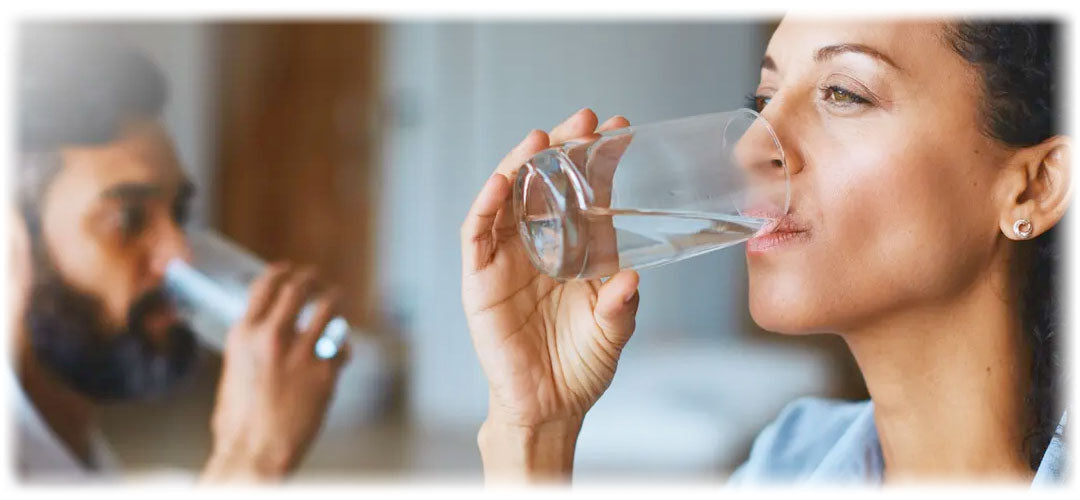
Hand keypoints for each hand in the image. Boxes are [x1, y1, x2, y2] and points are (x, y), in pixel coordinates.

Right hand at [201, 263, 349, 481]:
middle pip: (299, 287)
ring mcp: (301, 352)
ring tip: (337, 300)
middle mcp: (272, 336)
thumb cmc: (240, 420)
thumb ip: (252, 345)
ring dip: (335, 301)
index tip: (291, 270)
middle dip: (312, 280)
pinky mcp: (325, 371)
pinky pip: (342, 347)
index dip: (282, 272)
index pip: (265, 284)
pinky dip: (342, 349)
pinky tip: (339, 355)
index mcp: (244, 334)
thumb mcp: (235, 370)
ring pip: (328, 307)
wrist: (254, 452)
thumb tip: (268, 330)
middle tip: (319, 282)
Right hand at [461, 108, 640, 480]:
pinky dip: (485, 205)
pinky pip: (477, 235)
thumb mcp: (612, 332)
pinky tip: (500, 182)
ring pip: (508, 199)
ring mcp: (507, 260)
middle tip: (584, 120)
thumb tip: (630, 277)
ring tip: (540, 139)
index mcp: (576, 250)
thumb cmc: (581, 367)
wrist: (548, 408)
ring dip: (520, 165)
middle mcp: (540, 246)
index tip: (620, 130)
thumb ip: (621, 305)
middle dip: (561, 149)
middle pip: (545, 184)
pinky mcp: (480, 279)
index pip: (586, 194)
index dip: (599, 161)